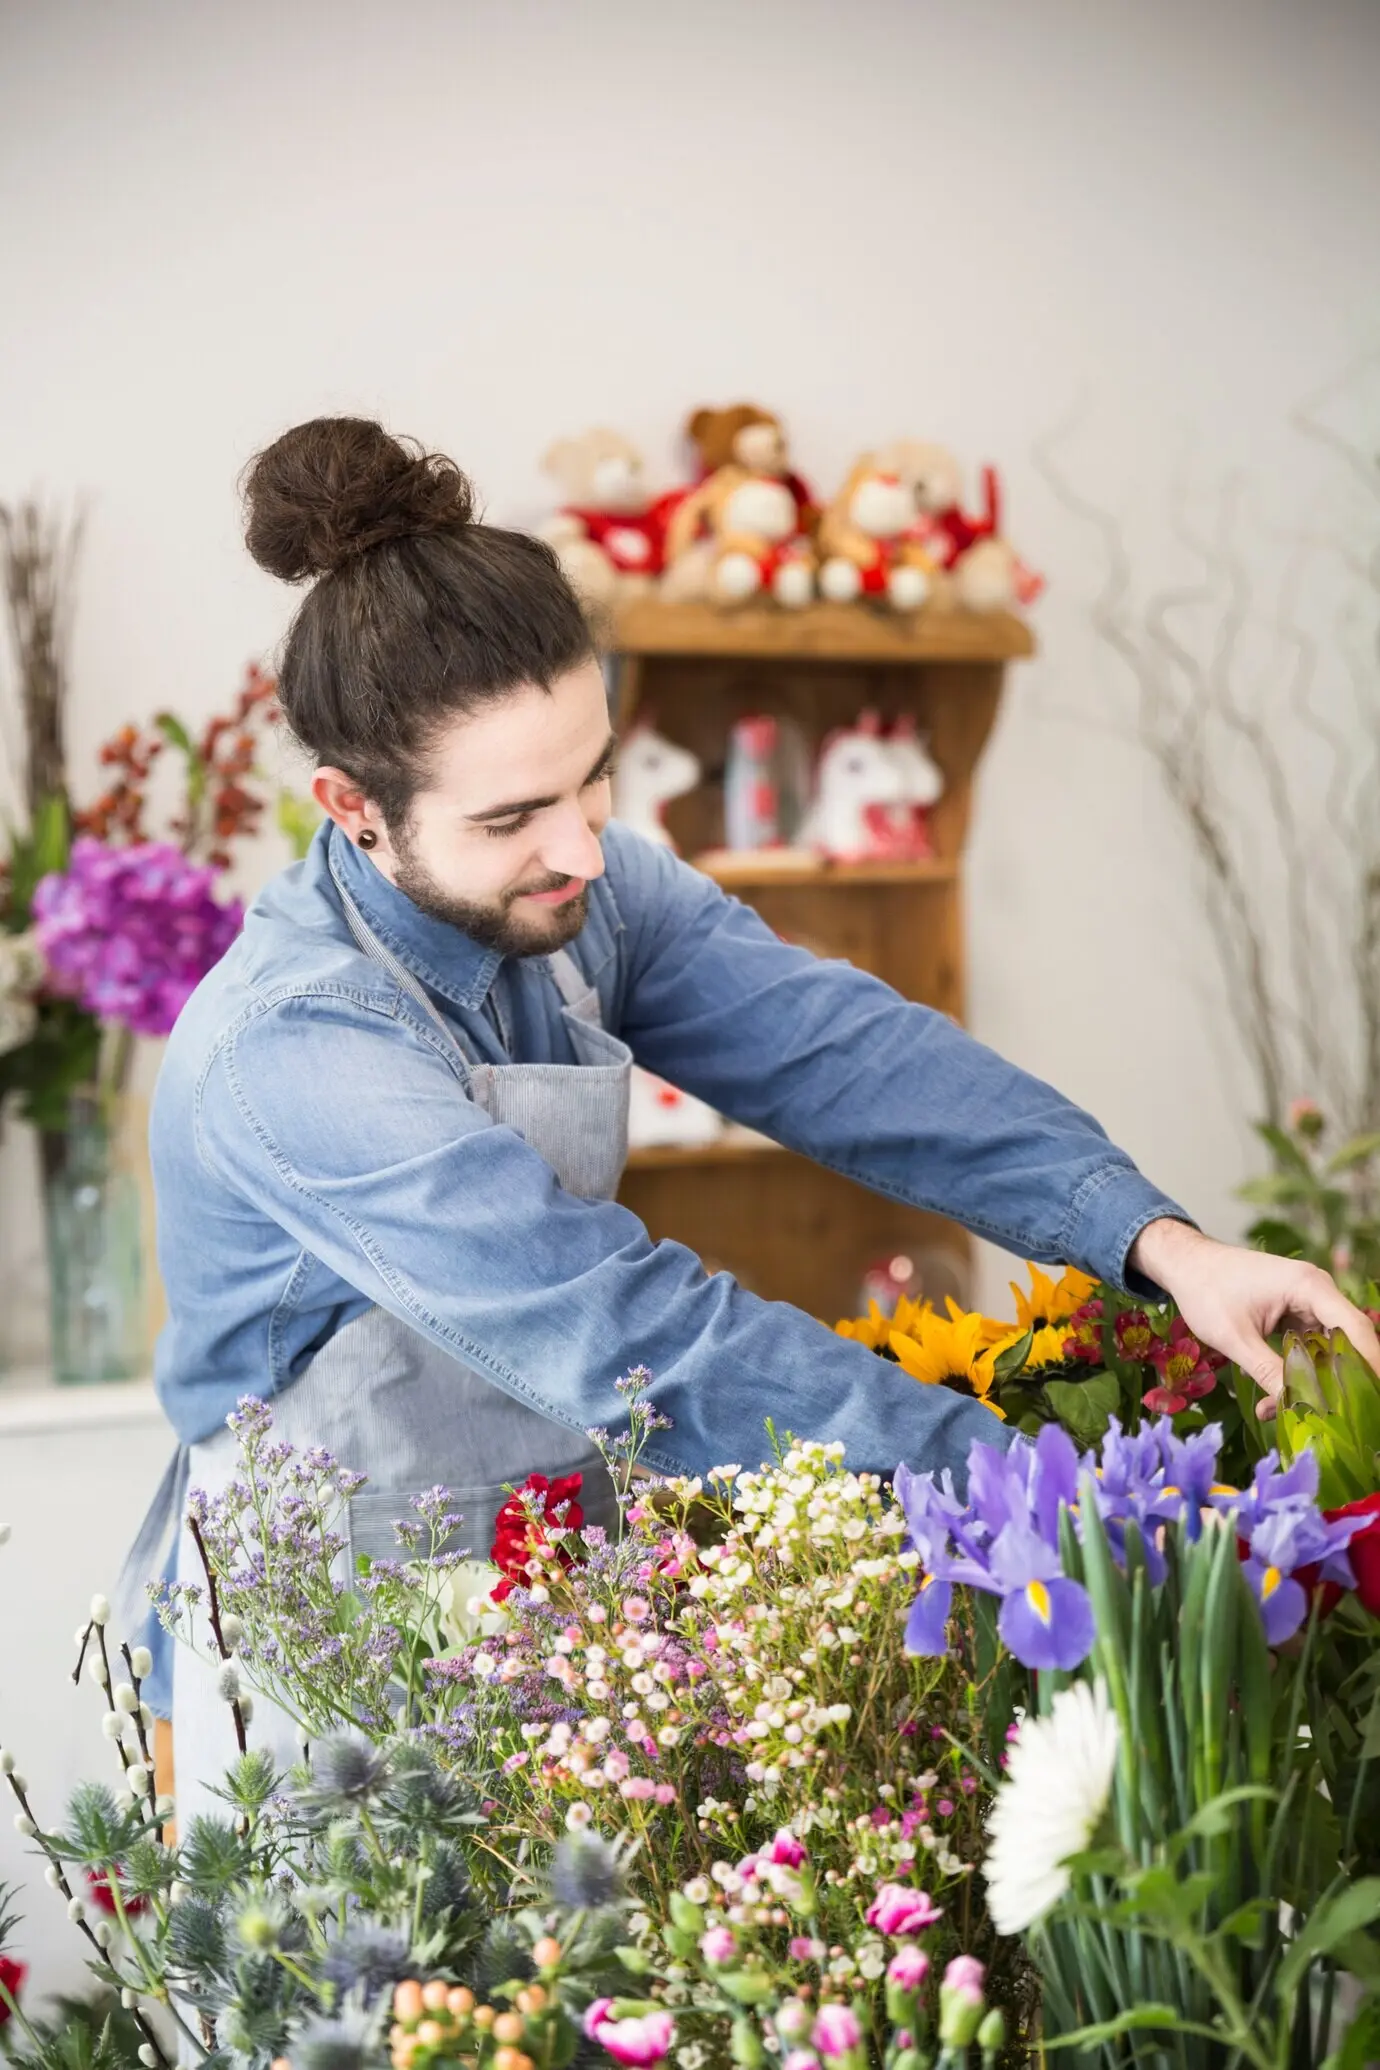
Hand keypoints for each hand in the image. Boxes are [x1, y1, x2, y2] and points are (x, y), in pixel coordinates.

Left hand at [1128, 1218, 1379, 1417]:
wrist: (1186, 1264)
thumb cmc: (1205, 1290)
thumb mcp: (1234, 1337)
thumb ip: (1267, 1370)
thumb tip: (1296, 1405)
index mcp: (1308, 1286)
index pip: (1354, 1328)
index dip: (1369, 1363)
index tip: (1369, 1397)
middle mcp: (1317, 1291)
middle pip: (1346, 1341)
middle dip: (1337, 1381)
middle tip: (1328, 1416)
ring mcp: (1309, 1302)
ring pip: (1327, 1348)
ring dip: (1312, 1380)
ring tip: (1287, 1410)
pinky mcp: (1297, 1312)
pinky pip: (1310, 1346)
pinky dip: (1298, 1371)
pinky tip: (1277, 1398)